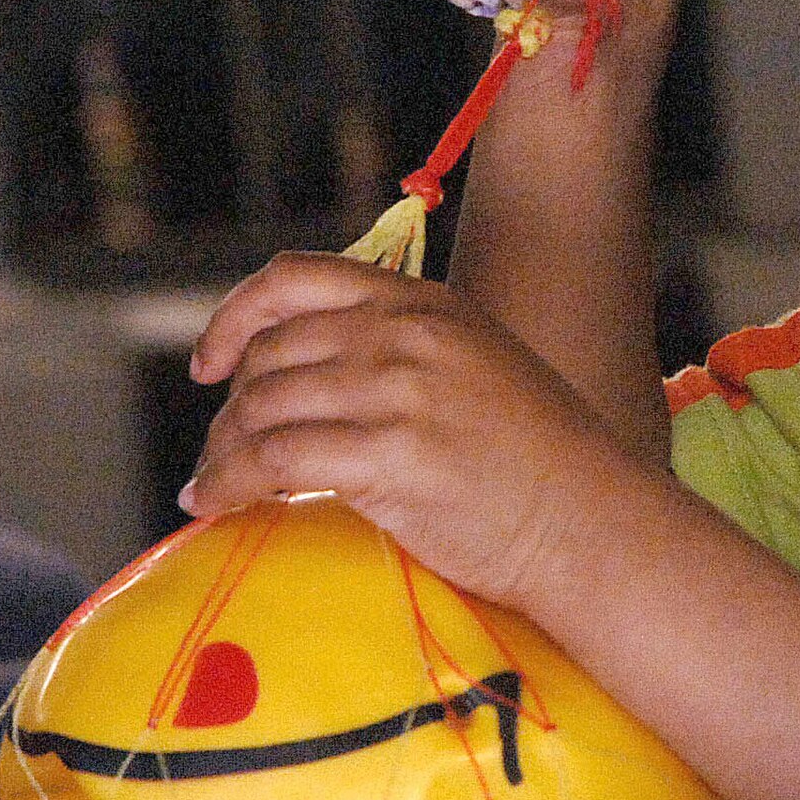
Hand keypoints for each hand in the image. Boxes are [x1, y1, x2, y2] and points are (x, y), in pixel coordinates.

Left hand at [183, 252, 608, 611]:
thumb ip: (403, 354)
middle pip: (268, 352)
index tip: (208, 364)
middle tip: (221, 453)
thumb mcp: (478, 368)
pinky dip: (226, 483)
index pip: (296, 278)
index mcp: (427, 303)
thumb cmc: (541, 462)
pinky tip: (214, 505)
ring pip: (260, 406)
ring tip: (210, 486)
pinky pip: (271, 461)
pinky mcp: (389, 454)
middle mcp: (408, 333)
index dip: (234, 316)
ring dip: (220, 451)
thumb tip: (310, 378)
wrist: (590, 521)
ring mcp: (399, 390)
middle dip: (229, 407)